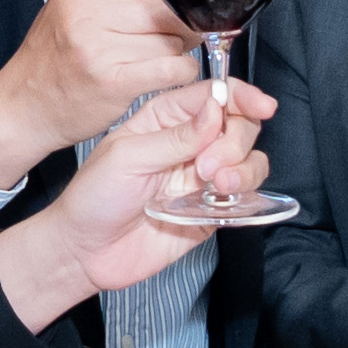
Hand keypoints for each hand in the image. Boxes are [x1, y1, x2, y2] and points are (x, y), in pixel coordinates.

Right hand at [0, 0, 207, 187]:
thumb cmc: (54, 62)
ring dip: (177, 52)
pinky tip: (172, 75)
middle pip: (163, 8)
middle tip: (182, 37)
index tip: (191, 1)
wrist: (21, 108)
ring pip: (171, 40)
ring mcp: (98, 47)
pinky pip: (173, 68)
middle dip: (181, 24)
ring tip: (159, 61)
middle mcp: (86, 11)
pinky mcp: (113, 81)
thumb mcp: (74, 12)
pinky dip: (182, 72)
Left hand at [0, 76, 278, 318]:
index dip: (242, 97)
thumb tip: (217, 109)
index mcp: (166, 118)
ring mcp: (203, 177)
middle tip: (208, 166)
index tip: (262, 106)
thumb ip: (176, 136)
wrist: (86, 252)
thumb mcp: (127, 157)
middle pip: (239, 125)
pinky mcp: (211, 210)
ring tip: (219, 185)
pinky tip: (221, 200)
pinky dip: (245, 194)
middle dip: (236, 140)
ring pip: (249, 160)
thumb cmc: (94, 198)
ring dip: (244, 168)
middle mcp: (190, 144)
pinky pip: (245, 196)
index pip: (214, 95)